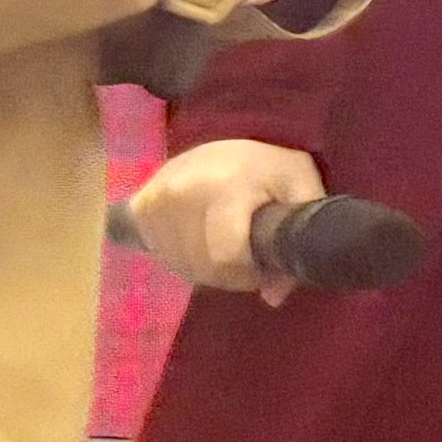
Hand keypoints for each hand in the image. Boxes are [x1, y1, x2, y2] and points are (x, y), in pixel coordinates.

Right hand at [120, 138, 321, 299]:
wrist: (226, 144)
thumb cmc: (271, 168)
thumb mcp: (300, 188)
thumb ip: (299, 239)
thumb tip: (274, 297)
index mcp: (226, 186)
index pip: (225, 257)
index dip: (248, 273)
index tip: (263, 264)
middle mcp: (182, 192)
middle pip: (202, 267)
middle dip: (232, 274)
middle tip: (247, 253)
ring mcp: (157, 199)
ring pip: (181, 265)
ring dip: (206, 268)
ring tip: (225, 243)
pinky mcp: (141, 206)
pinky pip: (159, 253)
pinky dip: (181, 256)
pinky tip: (198, 240)